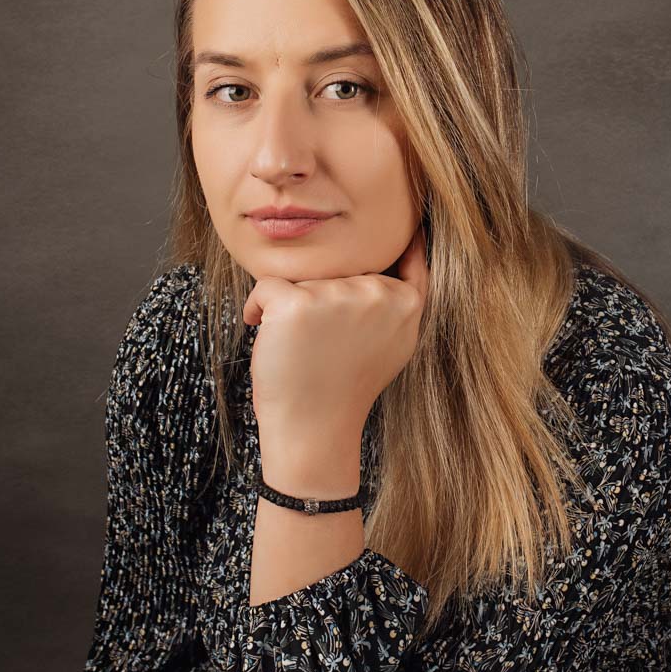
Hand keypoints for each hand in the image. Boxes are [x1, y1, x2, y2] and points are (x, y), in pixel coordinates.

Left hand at [245, 222, 429, 490]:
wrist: (314, 430)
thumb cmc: (348, 385)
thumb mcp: (396, 341)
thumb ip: (403, 296)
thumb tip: (413, 241)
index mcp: (405, 302)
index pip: (397, 255)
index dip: (384, 257)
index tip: (361, 270)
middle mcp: (375, 292)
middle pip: (338, 267)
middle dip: (324, 296)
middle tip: (322, 342)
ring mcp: (335, 296)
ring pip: (302, 277)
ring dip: (292, 306)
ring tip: (301, 346)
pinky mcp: (295, 304)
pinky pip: (267, 287)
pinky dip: (257, 309)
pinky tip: (264, 332)